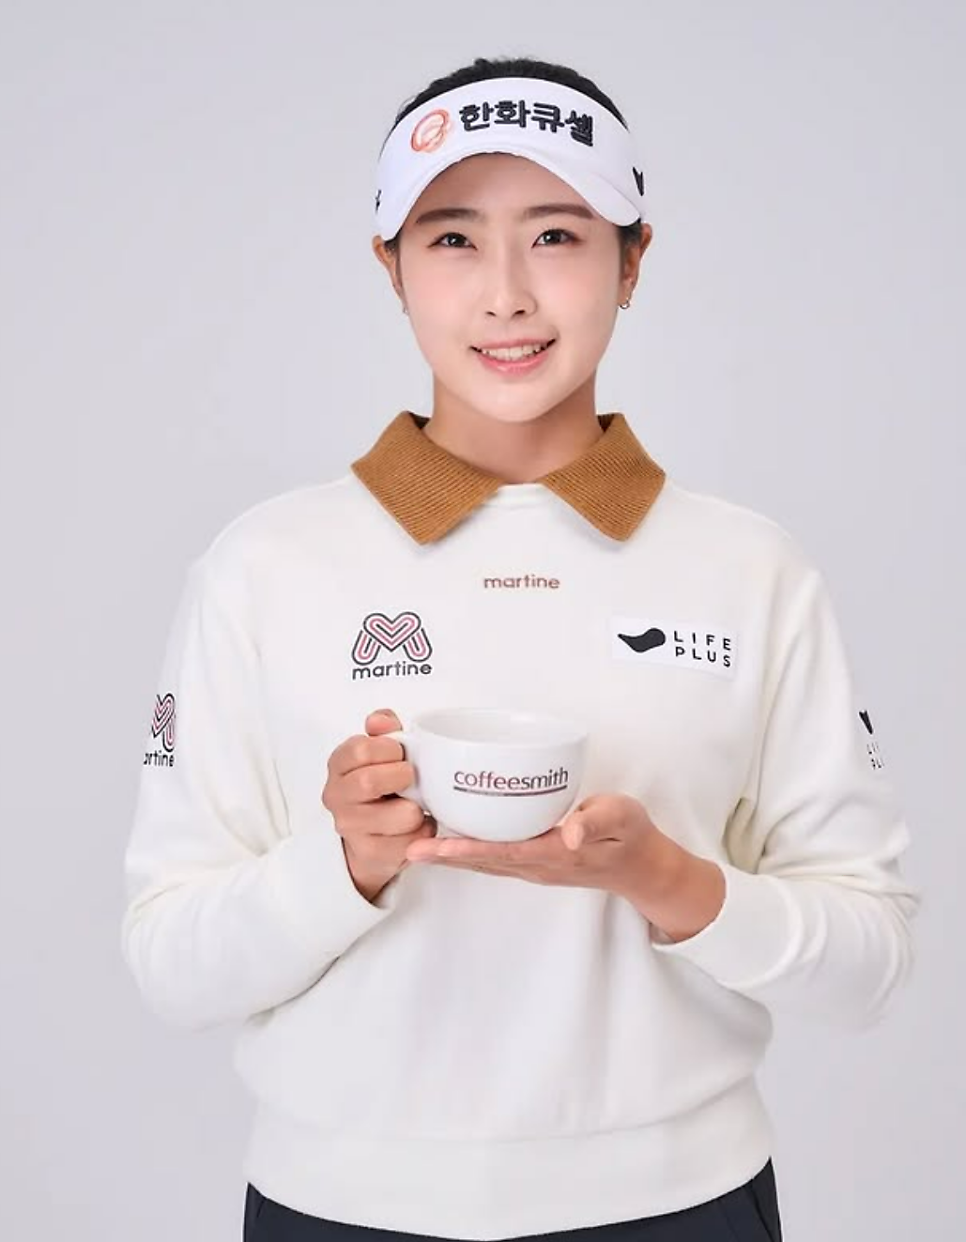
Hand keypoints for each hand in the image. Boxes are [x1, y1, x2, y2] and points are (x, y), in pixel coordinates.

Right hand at [322, 709, 436, 901]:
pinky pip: (412, 841)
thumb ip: (383, 730)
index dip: (390, 748)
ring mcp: (351, 827)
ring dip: (418, 807)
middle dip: (403, 776)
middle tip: (412, 777)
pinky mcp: (371, 853)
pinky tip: (418, 825)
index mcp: (339, 765)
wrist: (370, 836)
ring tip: (417, 803)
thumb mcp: (380, 752)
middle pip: (370, 782)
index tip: (400, 753)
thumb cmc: (380, 786)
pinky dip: (424, 831)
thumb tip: (380, 721)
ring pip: (402, 814)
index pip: (360, 749)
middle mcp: (337, 796)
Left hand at [404, 792, 666, 904]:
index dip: (467, 850)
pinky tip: (452, 843)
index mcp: (555, 853)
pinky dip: (470, 854)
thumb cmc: (631, 834)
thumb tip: (570, 831)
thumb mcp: (622, 817)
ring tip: (418, 849)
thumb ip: (596, 821)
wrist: (642, 865)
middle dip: (446, 857)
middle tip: (410, 849)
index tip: (436, 847)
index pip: (502, 851)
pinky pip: (496, 860)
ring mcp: (535, 867)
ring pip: (486, 864)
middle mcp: (538, 865)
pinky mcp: (535, 862)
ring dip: (452, 858)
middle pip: (484, 862)